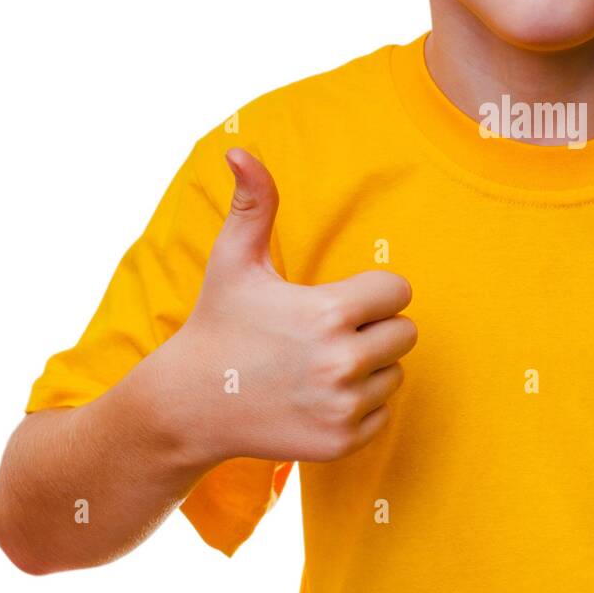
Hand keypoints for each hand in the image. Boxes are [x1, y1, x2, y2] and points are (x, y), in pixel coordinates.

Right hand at [165, 148, 416, 465]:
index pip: (397, 291)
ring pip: (395, 374)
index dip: (371, 293)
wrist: (188, 405)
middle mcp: (342, 362)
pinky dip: (358, 408)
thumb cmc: (217, 324)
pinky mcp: (341, 442)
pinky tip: (316, 398)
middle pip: (406, 333)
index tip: (337, 302)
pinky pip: (381, 414)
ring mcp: (343, 406)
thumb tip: (240, 149)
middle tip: (328, 335)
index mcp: (331, 312)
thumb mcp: (234, 261)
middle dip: (374, 330)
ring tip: (317, 367)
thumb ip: (254, 204)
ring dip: (369, 369)